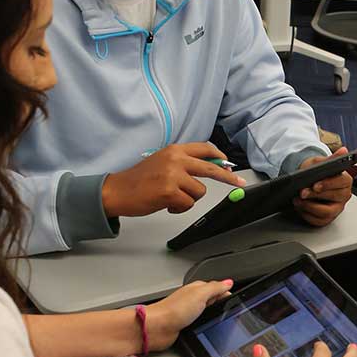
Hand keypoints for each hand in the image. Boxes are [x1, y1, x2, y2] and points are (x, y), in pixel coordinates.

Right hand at [101, 143, 246, 217]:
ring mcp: (173, 175)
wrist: (117, 191)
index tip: (229, 164)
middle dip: (228, 177)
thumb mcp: (163, 162)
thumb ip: (184, 163)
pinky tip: (166, 204)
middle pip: (211, 168)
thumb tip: (211, 167)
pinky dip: (179, 207)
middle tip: (239, 182)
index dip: (220, 157)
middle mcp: (175, 159)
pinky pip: (188, 203)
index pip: (205, 149)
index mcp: (175, 150)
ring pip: (199, 191)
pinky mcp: (169, 191)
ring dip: (189, 199)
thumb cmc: (139, 179)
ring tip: (172, 198)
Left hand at [146, 279, 232, 350]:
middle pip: (214, 300)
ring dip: (212, 315)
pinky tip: (206, 326)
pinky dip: (205, 324)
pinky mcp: (186, 324)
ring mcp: (189, 312)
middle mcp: (193, 299)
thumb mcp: (200, 294)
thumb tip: (228, 282)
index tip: (234, 301)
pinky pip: (200, 322)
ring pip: (207, 312)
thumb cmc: (173, 310)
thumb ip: (215, 288)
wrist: (157, 328)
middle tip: (226, 311)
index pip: (218, 288)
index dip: (227, 294)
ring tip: (217, 318)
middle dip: (221, 305)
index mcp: (198, 288)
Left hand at [292, 147, 352, 226]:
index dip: (328, 184)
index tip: (315, 185)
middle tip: (302, 192)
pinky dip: (307, 215)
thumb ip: (332, 158)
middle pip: (334, 198)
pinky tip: (299, 207)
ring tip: (298, 200)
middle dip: (316, 195)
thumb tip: (343, 151)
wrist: (307, 181)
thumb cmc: (316, 172)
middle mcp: (344, 195)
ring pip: (326, 212)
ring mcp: (336, 208)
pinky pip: (319, 221)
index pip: (342, 183)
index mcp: (345, 180)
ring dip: (310, 207)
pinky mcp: (328, 217)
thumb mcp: (321, 162)